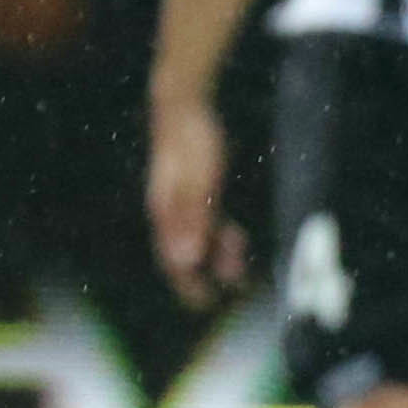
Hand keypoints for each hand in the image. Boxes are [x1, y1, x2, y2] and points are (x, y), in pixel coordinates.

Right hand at [145, 93, 245, 303]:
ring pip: (199, 238)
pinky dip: (221, 235)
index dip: (187, 284)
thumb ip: (191, 220)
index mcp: (166, 213)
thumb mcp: (196, 181)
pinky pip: (207, 221)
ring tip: (240, 271)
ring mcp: (183, 200)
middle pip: (186, 254)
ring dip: (219, 256)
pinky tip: (236, 240)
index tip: (204, 303)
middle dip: (206, 275)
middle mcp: (171, 212)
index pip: (174, 260)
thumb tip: (186, 260)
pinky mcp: (196, 188)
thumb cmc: (190, 140)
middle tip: (233, 290)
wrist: (184, 104)